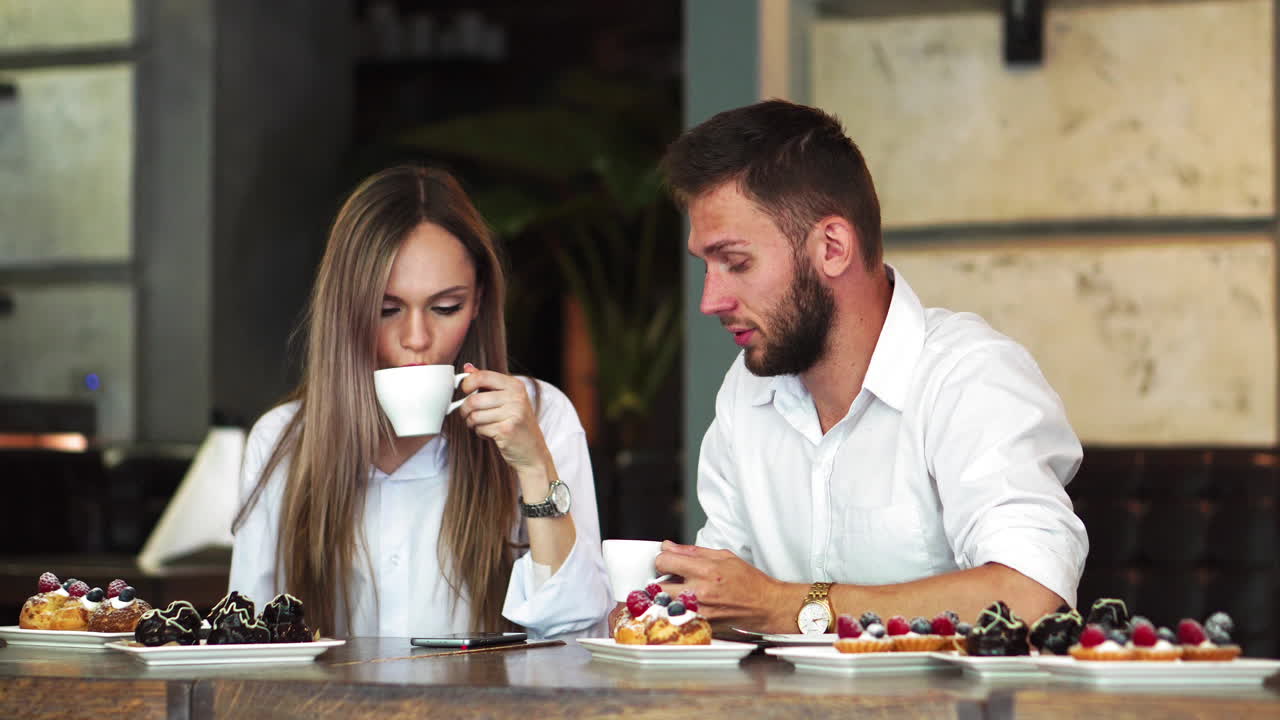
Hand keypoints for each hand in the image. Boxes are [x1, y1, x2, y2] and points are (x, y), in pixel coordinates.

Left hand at [457, 363, 549, 473]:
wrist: (533, 452)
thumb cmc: (517, 424)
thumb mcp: (507, 399)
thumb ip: (488, 383)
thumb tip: (468, 368)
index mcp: (515, 385)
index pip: (482, 376)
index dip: (467, 384)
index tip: (465, 392)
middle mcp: (516, 397)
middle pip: (474, 399)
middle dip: (465, 410)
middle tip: (469, 415)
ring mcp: (513, 413)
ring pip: (475, 415)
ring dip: (473, 424)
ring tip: (483, 426)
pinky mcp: (507, 430)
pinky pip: (480, 428)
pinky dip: (481, 433)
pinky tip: (491, 434)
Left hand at [654, 541, 792, 631]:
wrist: (766, 605)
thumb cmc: (749, 582)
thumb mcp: (724, 556)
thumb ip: (693, 551)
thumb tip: (670, 547)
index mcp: (705, 570)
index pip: (664, 562)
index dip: (662, 560)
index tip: (666, 562)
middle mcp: (700, 592)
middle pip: (658, 586)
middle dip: (660, 580)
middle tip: (669, 579)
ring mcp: (699, 611)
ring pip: (664, 604)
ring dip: (666, 597)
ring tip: (678, 592)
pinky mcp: (701, 624)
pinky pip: (679, 616)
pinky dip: (678, 610)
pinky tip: (689, 604)